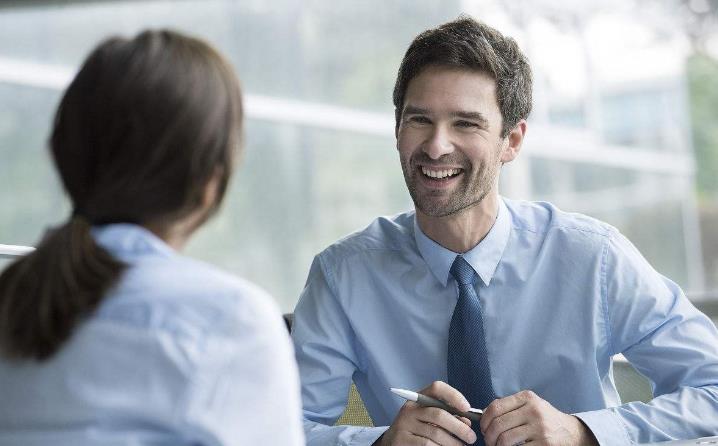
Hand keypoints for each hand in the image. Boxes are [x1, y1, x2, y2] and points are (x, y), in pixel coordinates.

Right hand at [375, 381, 476, 445]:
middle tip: (471, 438)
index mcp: (418, 398)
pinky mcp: (402, 440)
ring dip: (453, 442)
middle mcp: (409, 409)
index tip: (467, 408)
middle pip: (439, 414)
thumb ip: (448, 417)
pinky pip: (427, 445)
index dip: (454, 396)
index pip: (437, 388)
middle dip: (459, 428)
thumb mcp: (429, 419)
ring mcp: (404, 425)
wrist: (393, 441)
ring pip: (436, 433)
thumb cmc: (417, 429)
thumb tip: (466, 422)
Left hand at [479, 390, 597, 445]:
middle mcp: (533, 410)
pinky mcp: (544, 443)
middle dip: (489, 436)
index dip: (484, 420)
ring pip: (505, 438)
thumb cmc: (546, 419)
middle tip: (489, 441)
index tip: (483, 428)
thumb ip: (511, 407)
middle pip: (498, 424)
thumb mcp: (531, 405)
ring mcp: (539, 427)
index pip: (495, 407)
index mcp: (527, 398)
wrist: (572, 432)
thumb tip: (484, 416)